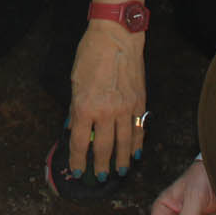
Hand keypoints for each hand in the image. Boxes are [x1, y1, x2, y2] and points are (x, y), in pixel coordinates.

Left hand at [66, 21, 144, 178]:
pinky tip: (136, 153)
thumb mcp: (75, 82)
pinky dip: (138, 143)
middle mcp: (105, 112)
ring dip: (121, 161)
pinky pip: (139, 129)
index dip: (77, 160)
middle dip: (99, 166)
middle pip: (102, 148)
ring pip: (124, 143)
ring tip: (119, 172)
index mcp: (84, 107)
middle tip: (98, 178)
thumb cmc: (91, 54)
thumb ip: (76, 108)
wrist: (117, 36)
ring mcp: (125, 108)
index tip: (77, 171)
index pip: (79, 142)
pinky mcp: (140, 102)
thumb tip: (75, 128)